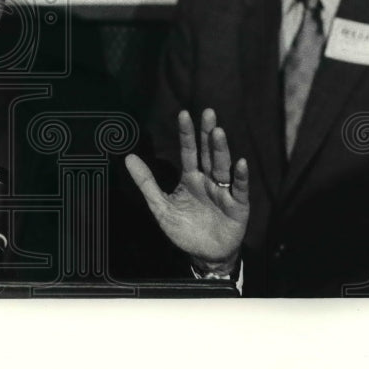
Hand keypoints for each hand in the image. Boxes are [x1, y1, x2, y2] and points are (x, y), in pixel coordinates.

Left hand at [125, 109, 248, 274]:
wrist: (205, 255)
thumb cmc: (184, 229)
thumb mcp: (160, 206)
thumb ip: (146, 182)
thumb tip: (128, 157)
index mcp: (191, 178)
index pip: (188, 152)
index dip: (186, 134)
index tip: (183, 114)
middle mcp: (208, 180)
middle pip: (207, 153)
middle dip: (208, 133)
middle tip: (208, 112)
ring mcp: (224, 192)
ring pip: (222, 166)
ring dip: (221, 149)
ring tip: (218, 132)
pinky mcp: (238, 206)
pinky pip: (239, 189)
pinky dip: (240, 177)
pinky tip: (240, 163)